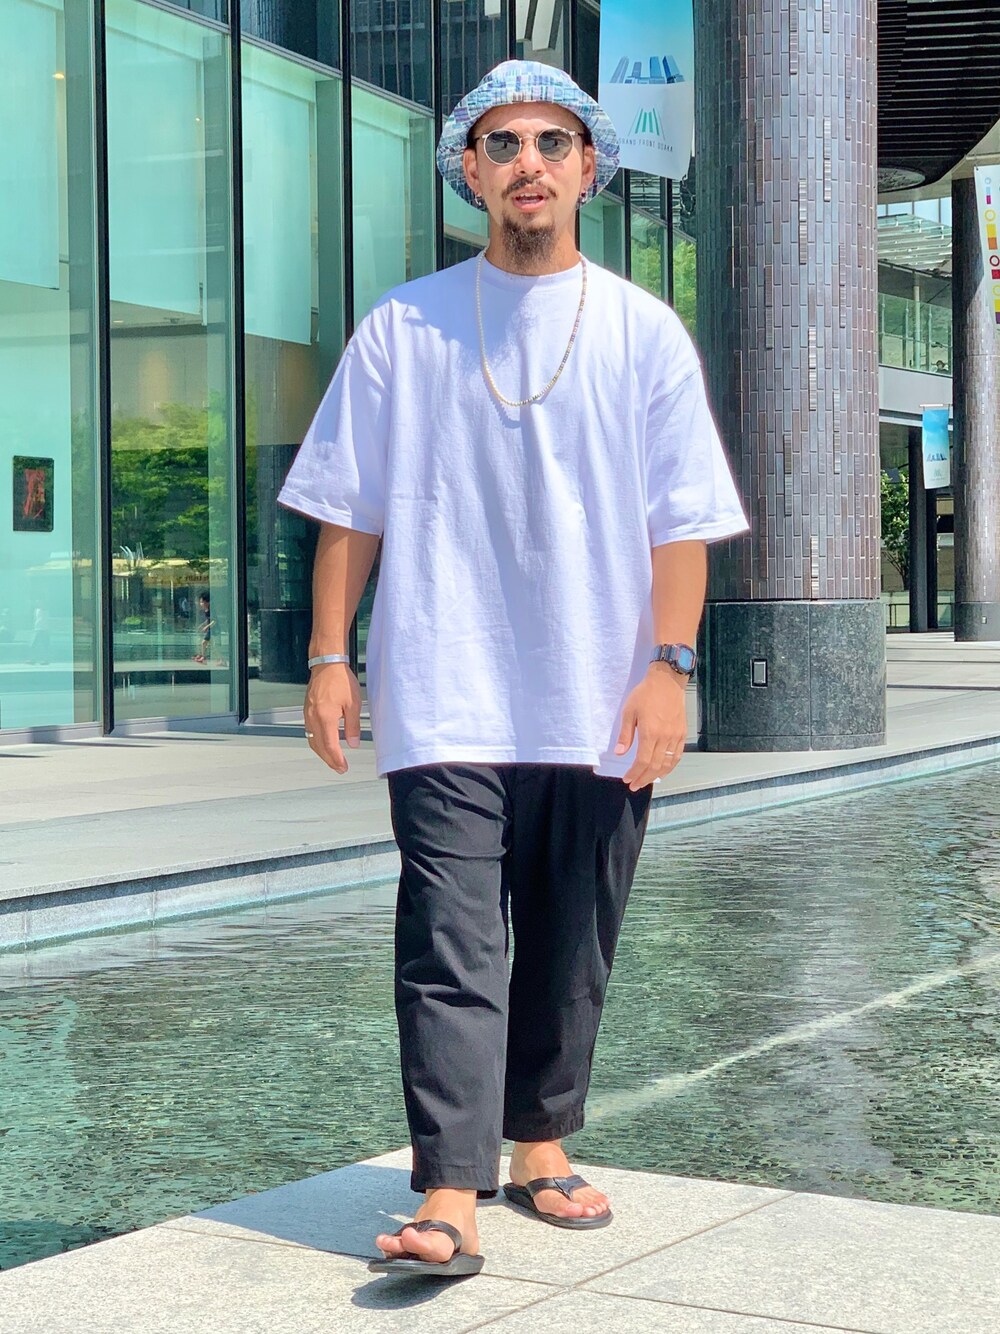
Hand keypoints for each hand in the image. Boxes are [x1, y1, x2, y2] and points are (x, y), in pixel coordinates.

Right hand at [304, 664, 361, 773]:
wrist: (327, 664)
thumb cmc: (340, 680)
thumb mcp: (354, 704)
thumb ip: (353, 726)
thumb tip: (352, 743)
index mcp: (325, 717)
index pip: (330, 746)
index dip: (336, 759)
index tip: (343, 766)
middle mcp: (313, 718)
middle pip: (318, 746)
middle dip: (329, 760)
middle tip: (339, 767)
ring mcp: (308, 714)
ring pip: (311, 740)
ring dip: (321, 752)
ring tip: (332, 759)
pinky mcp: (307, 710)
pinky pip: (309, 731)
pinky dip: (316, 741)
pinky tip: (323, 743)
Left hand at [614, 665, 688, 790]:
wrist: (667, 681)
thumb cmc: (646, 694)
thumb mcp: (629, 711)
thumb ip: (625, 734)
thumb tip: (619, 753)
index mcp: (650, 733)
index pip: (642, 761)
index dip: (635, 773)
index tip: (627, 779)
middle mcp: (665, 738)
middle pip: (655, 766)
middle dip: (644, 778)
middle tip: (635, 785)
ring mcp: (675, 736)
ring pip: (668, 764)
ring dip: (657, 776)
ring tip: (647, 780)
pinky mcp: (682, 733)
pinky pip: (677, 755)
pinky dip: (670, 766)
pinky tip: (663, 770)